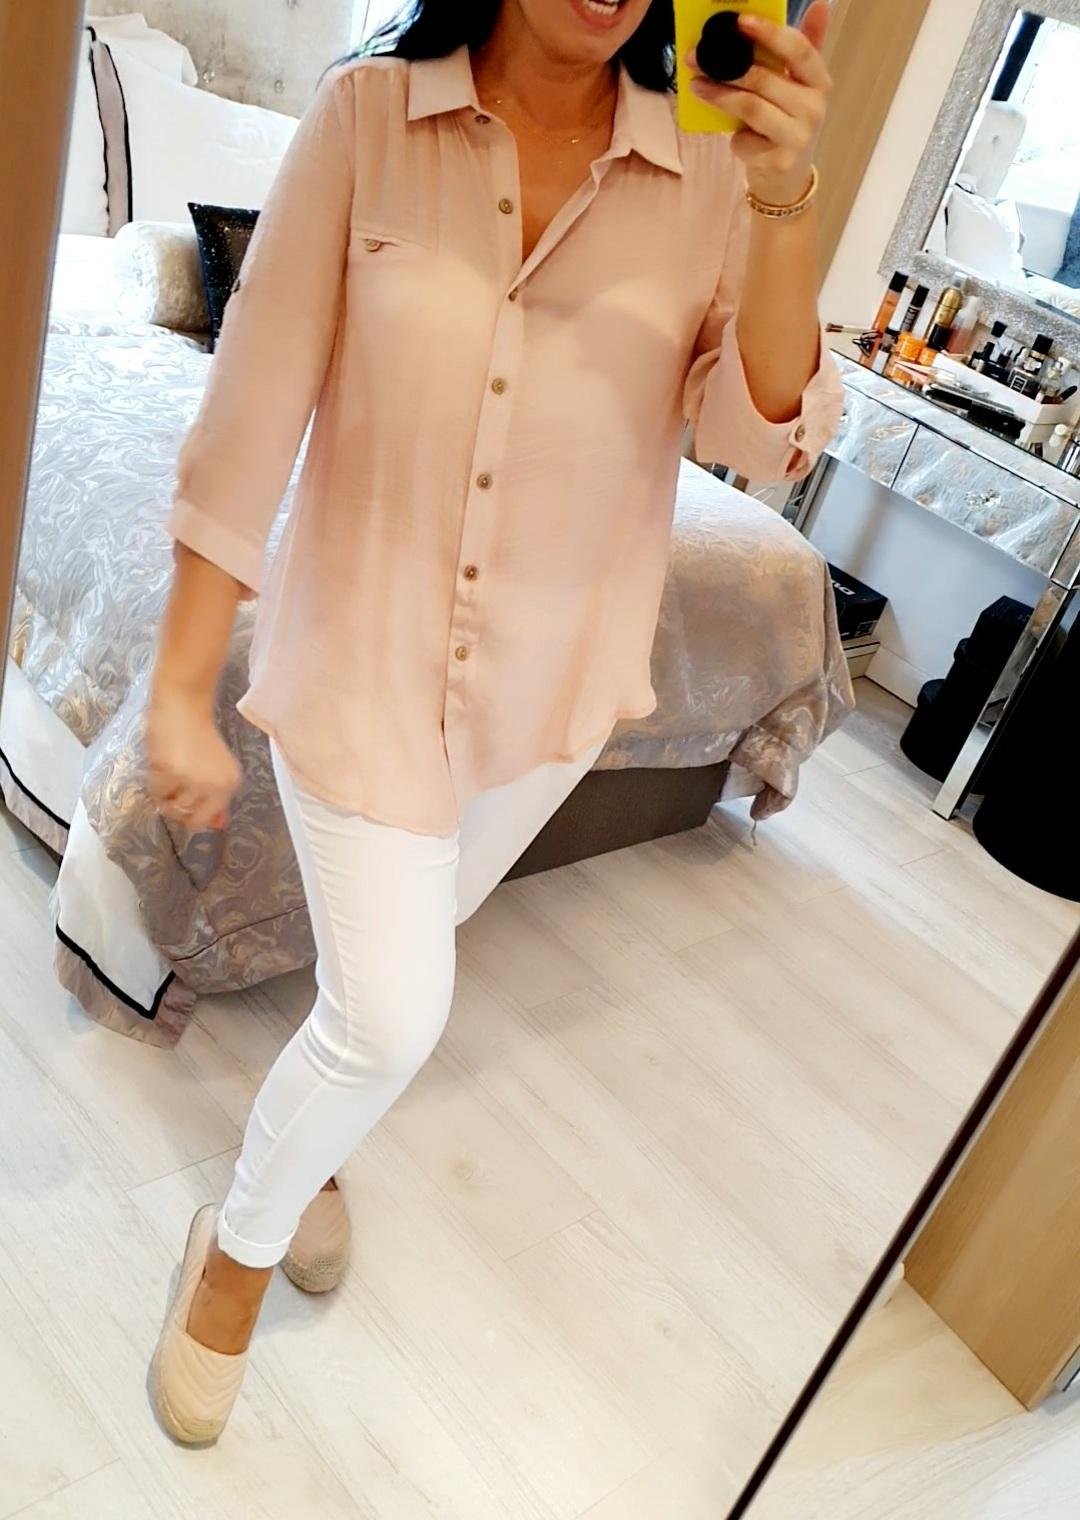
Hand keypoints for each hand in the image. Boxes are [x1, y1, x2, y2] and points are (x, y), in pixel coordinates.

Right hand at [146, 687, 239, 831]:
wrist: (184, 704)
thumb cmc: (200, 735)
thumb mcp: (216, 768)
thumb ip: (217, 799)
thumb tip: (218, 825)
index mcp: (229, 784)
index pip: (206, 818)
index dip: (192, 815)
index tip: (184, 803)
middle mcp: (214, 785)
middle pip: (187, 816)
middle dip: (176, 805)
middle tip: (173, 785)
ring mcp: (192, 779)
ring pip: (170, 806)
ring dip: (165, 794)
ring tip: (168, 773)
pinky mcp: (170, 771)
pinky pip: (156, 791)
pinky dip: (155, 781)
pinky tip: (161, 764)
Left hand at [690, 0, 831, 207]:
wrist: (787, 176)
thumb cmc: (787, 122)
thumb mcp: (798, 85)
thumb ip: (803, 47)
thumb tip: (819, 4)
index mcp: (819, 81)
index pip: (799, 50)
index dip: (770, 33)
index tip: (740, 21)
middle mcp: (814, 108)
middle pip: (765, 79)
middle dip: (727, 66)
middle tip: (696, 57)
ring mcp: (797, 136)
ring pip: (751, 107)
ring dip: (719, 94)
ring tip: (697, 85)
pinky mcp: (778, 160)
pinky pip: (744, 138)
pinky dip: (732, 135)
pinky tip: (729, 132)